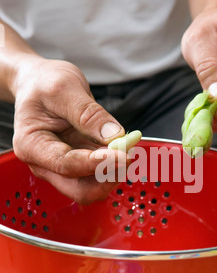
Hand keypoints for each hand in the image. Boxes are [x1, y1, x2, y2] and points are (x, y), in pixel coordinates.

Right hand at [12, 57, 127, 203]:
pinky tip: (125, 145)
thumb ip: (88, 113)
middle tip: (129, 155)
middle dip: (108, 178)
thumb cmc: (43, 83)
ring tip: (128, 145)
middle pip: (80, 190)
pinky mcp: (80, 163)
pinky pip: (101, 173)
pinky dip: (116, 163)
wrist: (38, 83)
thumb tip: (114, 137)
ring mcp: (63, 167)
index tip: (124, 155)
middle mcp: (45, 164)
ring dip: (115, 172)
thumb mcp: (64, 88)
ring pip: (94, 186)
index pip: (67, 166)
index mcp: (32, 146)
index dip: (99, 163)